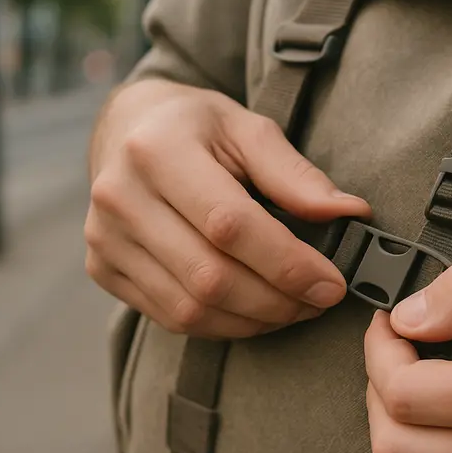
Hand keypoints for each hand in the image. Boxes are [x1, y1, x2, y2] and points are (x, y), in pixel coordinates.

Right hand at [85, 80, 370, 338]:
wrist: (127, 127)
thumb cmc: (196, 128)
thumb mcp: (248, 129)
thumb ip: (296, 175)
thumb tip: (349, 213)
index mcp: (157, 150)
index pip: (229, 225)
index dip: (287, 263)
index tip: (333, 283)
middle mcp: (119, 196)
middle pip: (210, 277)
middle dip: (278, 301)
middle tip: (321, 300)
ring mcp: (104, 238)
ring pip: (191, 309)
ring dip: (255, 320)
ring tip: (294, 307)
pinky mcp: (103, 269)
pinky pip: (171, 318)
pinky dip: (223, 325)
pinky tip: (256, 310)